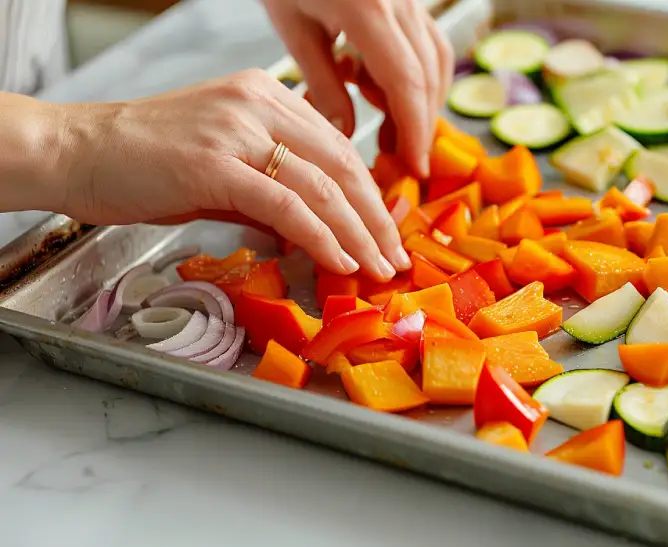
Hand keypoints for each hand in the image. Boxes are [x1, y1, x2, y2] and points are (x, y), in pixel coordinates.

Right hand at [39, 70, 409, 280]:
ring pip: (322, 186)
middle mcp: (259, 105)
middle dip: (375, 219)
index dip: (368, 194)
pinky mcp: (217, 164)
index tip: (384, 231)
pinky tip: (339, 261)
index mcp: (266, 98)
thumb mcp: (223, 167)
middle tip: (393, 257)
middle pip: (342, 166)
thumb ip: (269, 190)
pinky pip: (285, 204)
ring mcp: (239, 131)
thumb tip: (309, 230)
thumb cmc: (145, 161)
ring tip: (378, 269)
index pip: (337, 148)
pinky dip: (319, 236)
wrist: (77, 152)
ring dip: (358, 234)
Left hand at [263, 0, 453, 176]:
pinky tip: (383, 92)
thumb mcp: (294, 29)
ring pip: (434, 61)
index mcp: (368, 11)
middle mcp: (399, 3)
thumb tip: (345, 135)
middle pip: (427, 78)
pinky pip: (426, 43)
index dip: (415, 132)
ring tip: (390, 133)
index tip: (414, 169)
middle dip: (418, 125)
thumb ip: (324, 84)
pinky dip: (416, 77)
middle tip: (399, 162)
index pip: (406, 85)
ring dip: (420, 103)